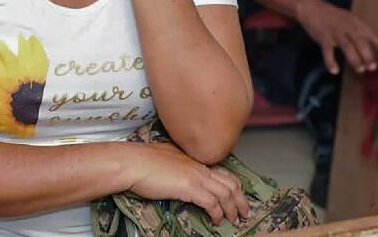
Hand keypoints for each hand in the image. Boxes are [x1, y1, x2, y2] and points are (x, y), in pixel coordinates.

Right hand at [129, 143, 249, 225]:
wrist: (132, 162)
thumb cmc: (141, 160)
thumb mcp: (164, 157)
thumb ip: (177, 164)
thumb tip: (178, 172)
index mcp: (193, 159)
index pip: (223, 172)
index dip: (233, 185)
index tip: (237, 196)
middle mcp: (198, 166)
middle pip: (230, 183)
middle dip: (240, 199)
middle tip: (244, 212)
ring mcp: (196, 176)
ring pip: (225, 194)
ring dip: (232, 209)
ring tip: (234, 220)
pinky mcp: (190, 188)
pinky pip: (212, 203)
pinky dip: (217, 213)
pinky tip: (216, 220)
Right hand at [294, 0, 377, 74]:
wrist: (312, 8)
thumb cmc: (334, 17)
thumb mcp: (350, 19)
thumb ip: (361, 31)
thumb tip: (375, 46)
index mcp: (356, 23)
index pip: (372, 34)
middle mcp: (348, 27)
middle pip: (360, 42)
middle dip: (367, 55)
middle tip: (372, 67)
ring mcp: (335, 32)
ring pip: (347, 47)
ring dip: (354, 59)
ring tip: (360, 69)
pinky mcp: (323, 37)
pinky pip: (328, 51)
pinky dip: (331, 62)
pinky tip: (334, 70)